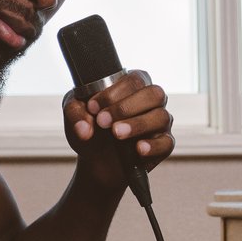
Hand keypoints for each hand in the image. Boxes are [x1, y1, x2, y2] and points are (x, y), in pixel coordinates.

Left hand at [63, 69, 175, 191]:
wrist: (97, 160)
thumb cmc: (91, 128)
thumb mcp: (76, 116)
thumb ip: (75, 114)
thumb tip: (84, 128)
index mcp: (133, 86)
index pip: (133, 80)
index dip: (113, 93)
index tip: (93, 108)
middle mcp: (151, 101)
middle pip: (154, 94)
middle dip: (126, 107)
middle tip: (103, 122)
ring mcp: (160, 122)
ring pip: (161, 117)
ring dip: (137, 125)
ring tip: (116, 134)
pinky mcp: (163, 145)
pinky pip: (166, 143)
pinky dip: (152, 146)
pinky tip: (138, 149)